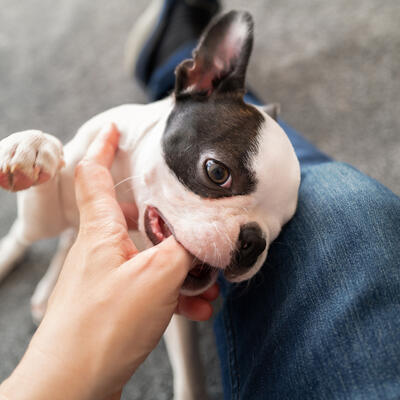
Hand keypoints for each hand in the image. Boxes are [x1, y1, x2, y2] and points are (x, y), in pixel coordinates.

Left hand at [0, 124, 218, 399]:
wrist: (72, 385)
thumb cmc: (100, 329)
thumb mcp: (155, 277)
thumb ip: (185, 250)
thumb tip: (207, 235)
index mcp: (101, 231)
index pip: (94, 173)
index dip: (104, 146)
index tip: (115, 128)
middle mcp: (103, 248)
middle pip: (134, 217)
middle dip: (167, 220)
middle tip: (190, 225)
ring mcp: (111, 276)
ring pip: (152, 256)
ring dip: (182, 268)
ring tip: (206, 285)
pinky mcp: (120, 302)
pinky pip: (154, 287)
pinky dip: (176, 294)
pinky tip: (197, 308)